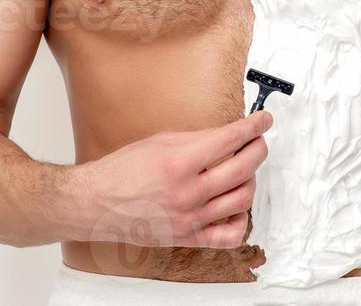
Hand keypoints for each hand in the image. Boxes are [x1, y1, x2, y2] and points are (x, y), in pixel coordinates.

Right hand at [72, 110, 271, 248]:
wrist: (97, 203)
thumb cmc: (121, 171)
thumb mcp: (157, 143)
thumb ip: (195, 139)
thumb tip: (226, 134)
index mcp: (178, 163)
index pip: (229, 140)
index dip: (253, 127)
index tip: (263, 120)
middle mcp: (187, 192)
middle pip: (243, 168)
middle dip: (258, 149)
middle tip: (258, 141)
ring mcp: (191, 218)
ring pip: (243, 199)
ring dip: (250, 180)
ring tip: (243, 170)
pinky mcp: (189, 238)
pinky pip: (231, 235)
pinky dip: (241, 219)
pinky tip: (234, 206)